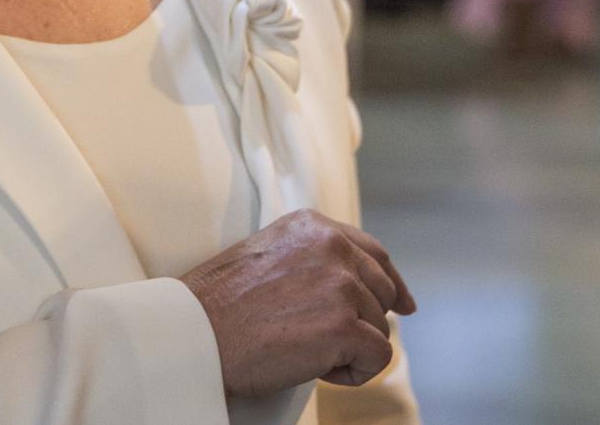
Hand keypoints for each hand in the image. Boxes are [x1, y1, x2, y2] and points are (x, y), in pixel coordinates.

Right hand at [179, 209, 417, 397]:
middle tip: (324, 341)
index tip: (403, 305)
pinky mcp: (344, 326)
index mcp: (315, 226)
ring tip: (306, 352)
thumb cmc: (221, 304)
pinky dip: (354, 373)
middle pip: (383, 293)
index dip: (391, 283)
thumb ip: (314, 257)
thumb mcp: (271, 254)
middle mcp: (334, 247)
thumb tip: (357, 285)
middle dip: (363, 322)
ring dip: (351, 349)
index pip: (374, 253)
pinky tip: (319, 370)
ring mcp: (342, 285)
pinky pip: (377, 357)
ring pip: (380, 327)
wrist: (196, 333)